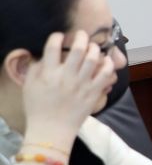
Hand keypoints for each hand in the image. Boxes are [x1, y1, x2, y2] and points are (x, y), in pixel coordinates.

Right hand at [17, 32, 114, 154]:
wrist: (51, 129)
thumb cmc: (38, 108)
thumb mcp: (29, 86)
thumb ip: (36, 68)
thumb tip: (43, 55)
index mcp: (48, 74)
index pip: (53, 47)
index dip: (57, 37)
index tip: (59, 36)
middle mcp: (66, 77)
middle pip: (78, 49)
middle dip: (81, 37)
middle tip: (81, 34)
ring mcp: (82, 84)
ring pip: (94, 59)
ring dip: (95, 49)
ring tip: (93, 47)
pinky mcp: (94, 92)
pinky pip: (106, 74)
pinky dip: (108, 64)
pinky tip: (106, 61)